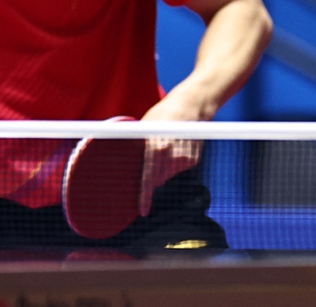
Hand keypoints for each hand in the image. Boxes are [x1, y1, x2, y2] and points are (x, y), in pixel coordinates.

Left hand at [136, 94, 207, 216]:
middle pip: (156, 179)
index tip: (142, 211)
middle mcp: (170, 156)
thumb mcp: (144, 127)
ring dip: (164, 167)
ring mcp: (184, 159)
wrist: (193, 104)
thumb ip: (138, 145)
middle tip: (153, 156)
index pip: (148, 178)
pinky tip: (177, 146)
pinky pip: (178, 168)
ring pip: (167, 174)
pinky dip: (175, 162)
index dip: (145, 197)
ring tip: (167, 144)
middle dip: (151, 174)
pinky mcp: (193, 160)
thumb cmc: (164, 114)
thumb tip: (123, 162)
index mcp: (155, 148)